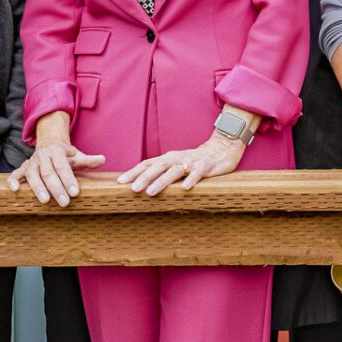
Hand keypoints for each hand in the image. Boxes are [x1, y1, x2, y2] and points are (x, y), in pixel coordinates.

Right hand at [11, 140, 106, 206]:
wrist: (49, 143)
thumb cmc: (65, 155)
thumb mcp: (77, 156)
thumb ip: (88, 160)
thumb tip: (103, 159)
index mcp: (57, 151)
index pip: (63, 167)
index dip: (69, 180)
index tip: (75, 192)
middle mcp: (43, 156)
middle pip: (49, 173)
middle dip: (57, 188)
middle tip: (65, 202)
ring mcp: (32, 162)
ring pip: (32, 175)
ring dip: (38, 188)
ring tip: (45, 201)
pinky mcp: (23, 168)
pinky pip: (15, 174)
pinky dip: (13, 181)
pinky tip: (15, 190)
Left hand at [119, 132, 245, 194]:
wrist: (221, 148)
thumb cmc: (194, 160)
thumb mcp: (175, 164)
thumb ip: (161, 173)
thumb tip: (141, 185)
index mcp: (167, 158)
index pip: (147, 164)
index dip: (133, 172)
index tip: (120, 182)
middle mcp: (176, 158)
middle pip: (157, 167)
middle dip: (144, 178)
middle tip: (132, 189)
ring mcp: (191, 162)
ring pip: (174, 171)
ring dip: (161, 181)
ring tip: (151, 193)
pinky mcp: (206, 166)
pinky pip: (198, 173)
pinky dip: (191, 179)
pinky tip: (185, 188)